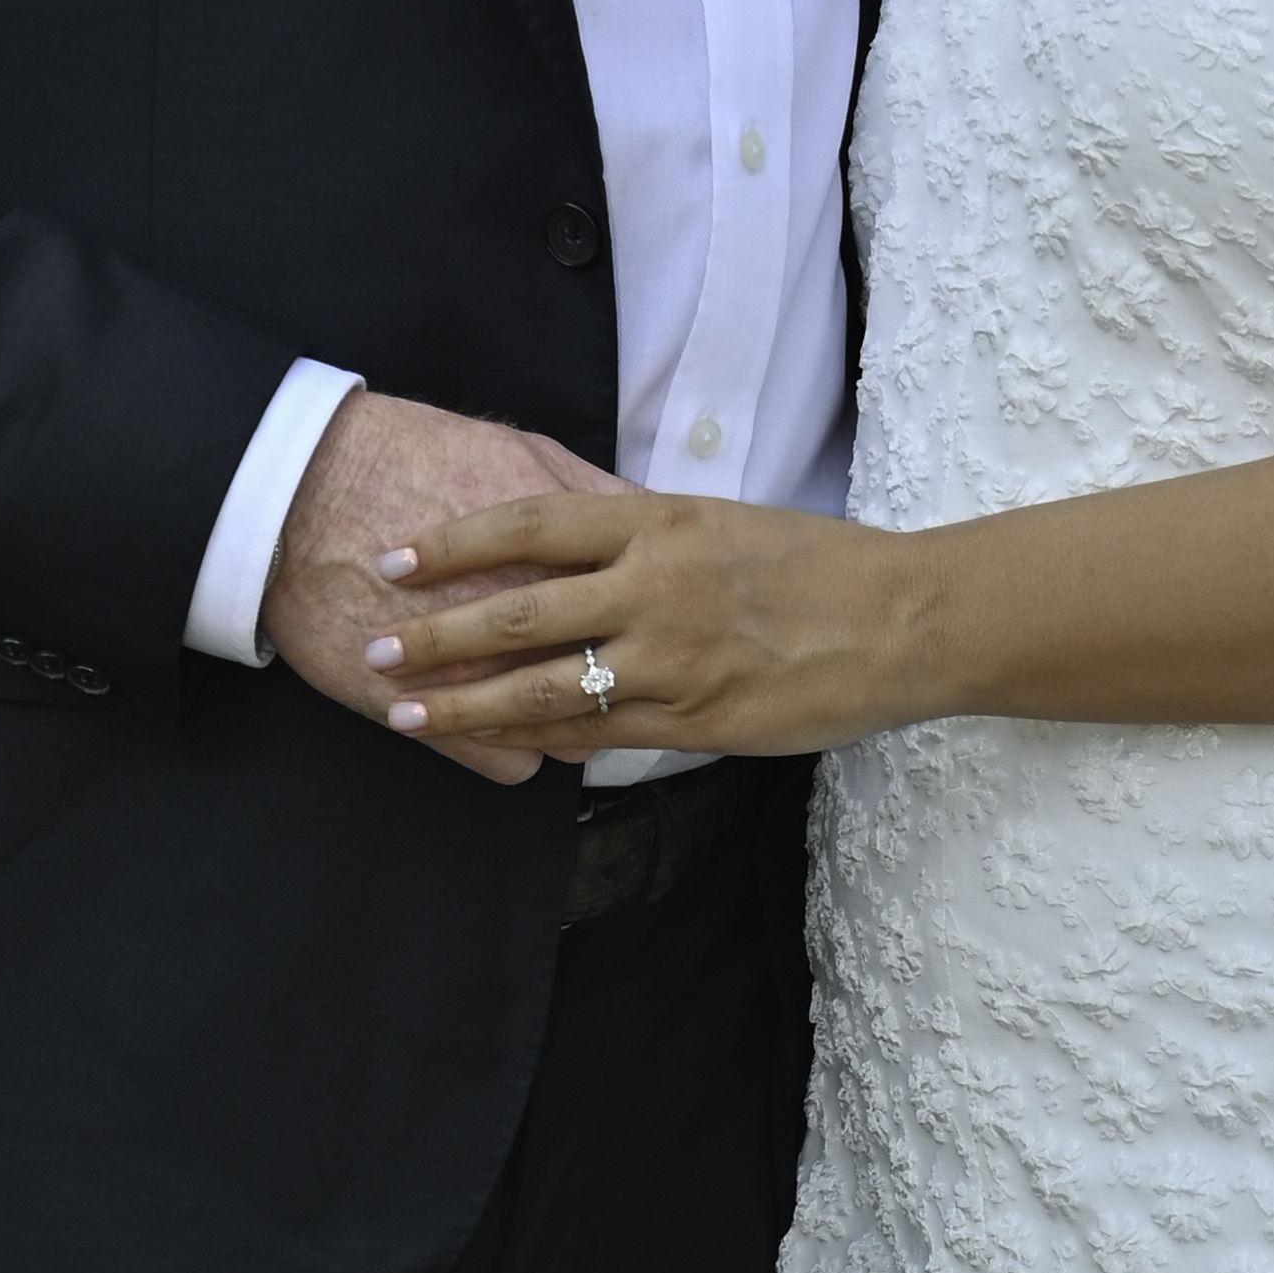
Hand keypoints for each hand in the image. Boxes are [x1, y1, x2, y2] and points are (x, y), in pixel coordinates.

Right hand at [268, 393, 625, 787]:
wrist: (300, 495)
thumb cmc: (410, 460)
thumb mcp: (519, 455)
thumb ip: (590, 495)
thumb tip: (643, 523)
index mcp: (569, 560)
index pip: (648, 618)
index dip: (657, 630)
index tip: (650, 632)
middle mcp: (535, 626)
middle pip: (616, 682)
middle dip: (628, 684)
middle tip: (616, 675)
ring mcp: (483, 682)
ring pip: (568, 733)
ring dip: (568, 724)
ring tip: (557, 706)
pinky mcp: (432, 721)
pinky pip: (509, 766)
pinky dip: (508, 752)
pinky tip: (498, 728)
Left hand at [366, 483, 941, 762]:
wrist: (901, 621)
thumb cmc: (814, 565)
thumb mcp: (719, 524)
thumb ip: (639, 537)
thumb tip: (557, 548)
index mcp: (658, 523)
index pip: (530, 525)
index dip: (454, 542)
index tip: (395, 556)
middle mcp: (655, 587)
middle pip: (518, 612)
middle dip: (434, 635)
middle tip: (372, 647)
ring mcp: (672, 660)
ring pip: (546, 687)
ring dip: (468, 705)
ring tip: (407, 714)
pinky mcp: (695, 721)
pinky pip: (602, 735)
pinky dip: (547, 740)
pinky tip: (506, 749)